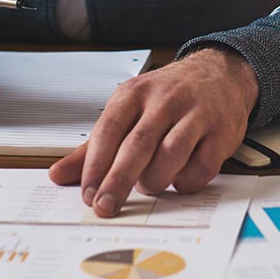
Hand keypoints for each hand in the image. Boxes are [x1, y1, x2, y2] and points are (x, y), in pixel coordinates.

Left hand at [48, 48, 258, 215]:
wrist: (219, 72)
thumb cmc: (167, 96)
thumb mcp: (127, 110)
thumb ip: (94, 146)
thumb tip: (58, 175)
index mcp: (135, 93)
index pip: (108, 130)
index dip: (95, 165)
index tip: (87, 193)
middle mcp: (165, 100)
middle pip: (137, 145)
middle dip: (118, 181)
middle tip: (105, 206)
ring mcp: (196, 114)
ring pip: (170, 155)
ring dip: (155, 180)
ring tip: (148, 186)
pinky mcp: (221, 132)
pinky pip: (202, 166)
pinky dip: (186, 181)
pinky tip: (178, 180)